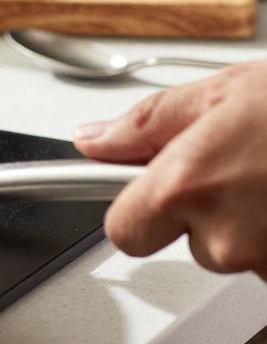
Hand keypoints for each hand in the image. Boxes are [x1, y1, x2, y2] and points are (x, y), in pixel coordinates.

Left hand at [74, 61, 266, 278]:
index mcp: (185, 186)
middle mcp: (223, 236)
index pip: (123, 231)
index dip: (139, 209)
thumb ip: (148, 123)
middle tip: (242, 170)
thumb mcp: (223, 92)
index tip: (151, 193)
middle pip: (187, 242)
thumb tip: (95, 141)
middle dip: (206, 213)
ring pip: (234, 251)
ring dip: (249, 223)